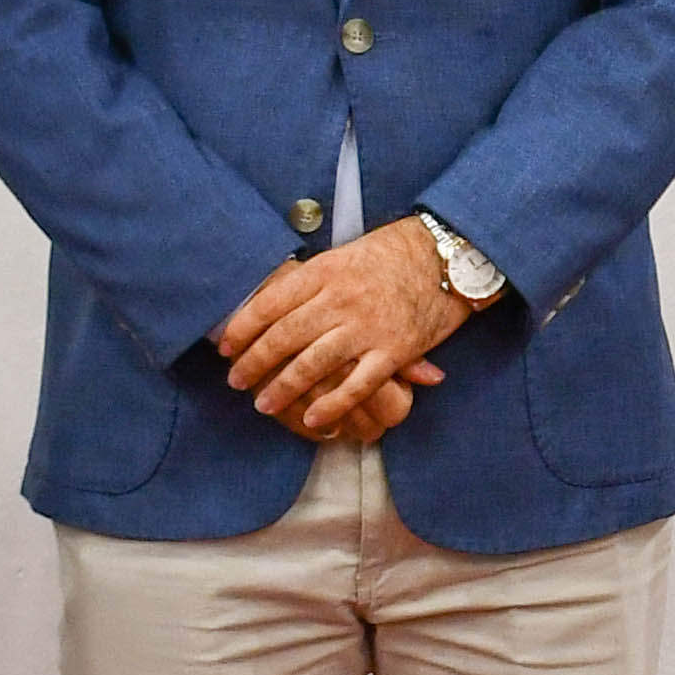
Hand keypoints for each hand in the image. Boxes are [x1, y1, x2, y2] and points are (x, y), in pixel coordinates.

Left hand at [213, 221, 462, 441]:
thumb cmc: (394, 254)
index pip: (271, 303)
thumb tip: (269, 300)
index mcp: (325, 271)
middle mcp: (341, 299)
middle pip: (284, 336)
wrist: (448, 256)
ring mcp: (367, 327)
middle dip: (254, 362)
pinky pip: (356, 386)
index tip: (226, 346)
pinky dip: (332, 406)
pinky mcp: (394, 351)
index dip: (243, 328)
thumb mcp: (345, 255)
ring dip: (283, 388)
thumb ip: (311, 280)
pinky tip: (312, 419)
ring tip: (263, 404)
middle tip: (236, 380)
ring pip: (313, 364)